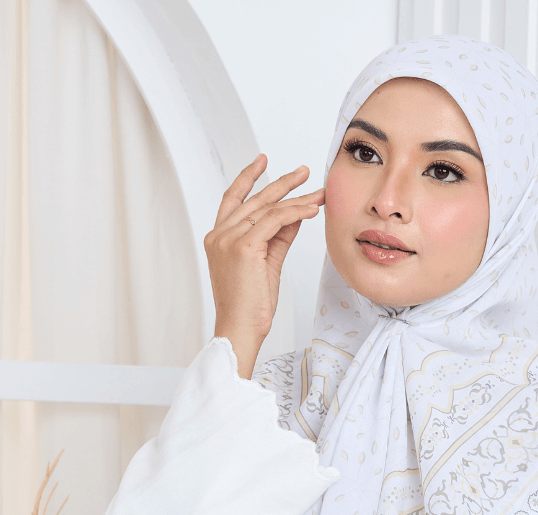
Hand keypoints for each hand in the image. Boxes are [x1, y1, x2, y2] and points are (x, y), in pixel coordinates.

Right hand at [203, 154, 324, 377]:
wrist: (240, 328)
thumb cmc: (251, 305)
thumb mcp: (267, 264)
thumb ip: (278, 237)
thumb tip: (295, 216)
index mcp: (218, 238)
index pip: (234, 200)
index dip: (248, 178)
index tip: (263, 162)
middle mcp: (219, 234)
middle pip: (254, 199)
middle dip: (282, 183)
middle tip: (304, 172)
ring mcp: (229, 239)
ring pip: (267, 209)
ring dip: (296, 198)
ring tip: (317, 192)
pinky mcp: (244, 246)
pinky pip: (274, 221)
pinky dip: (295, 212)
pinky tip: (311, 209)